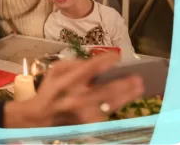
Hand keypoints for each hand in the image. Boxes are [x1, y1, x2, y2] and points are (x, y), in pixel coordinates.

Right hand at [4, 52, 143, 127]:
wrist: (40, 117)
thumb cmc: (50, 89)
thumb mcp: (55, 70)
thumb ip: (73, 63)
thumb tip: (93, 60)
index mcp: (65, 81)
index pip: (87, 70)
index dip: (103, 62)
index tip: (116, 56)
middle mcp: (75, 98)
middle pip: (102, 91)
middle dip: (121, 84)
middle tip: (137, 77)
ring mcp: (82, 113)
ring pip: (108, 105)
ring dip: (125, 96)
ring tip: (139, 87)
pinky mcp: (87, 123)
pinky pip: (106, 113)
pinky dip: (117, 105)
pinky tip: (128, 98)